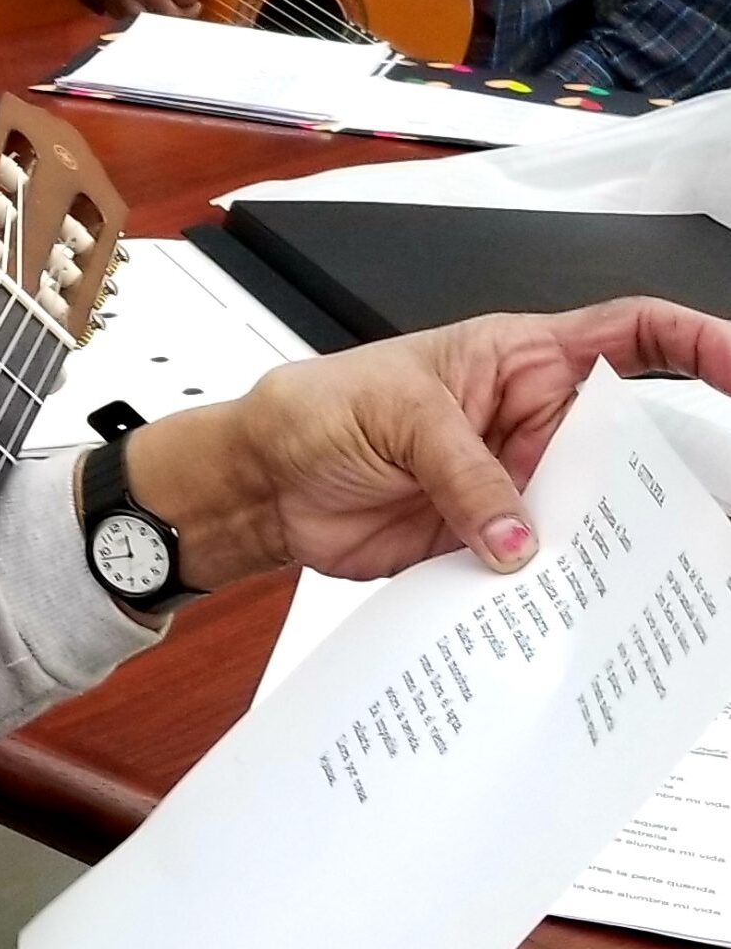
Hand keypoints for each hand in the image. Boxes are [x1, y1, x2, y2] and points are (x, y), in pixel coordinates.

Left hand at [124, 299, 730, 591]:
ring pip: (597, 516)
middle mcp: (531, 423)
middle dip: (676, 473)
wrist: (261, 484)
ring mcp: (515, 487)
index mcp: (519, 359)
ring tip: (651, 577)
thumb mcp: (395, 414)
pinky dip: (557, 592)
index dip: (700, 345)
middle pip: (634, 444)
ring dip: (617, 545)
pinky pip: (543, 570)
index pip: (632, 335)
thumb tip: (518, 535)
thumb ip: (462, 471)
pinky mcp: (488, 545)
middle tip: (710, 511)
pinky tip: (570, 613)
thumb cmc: (316, 411)